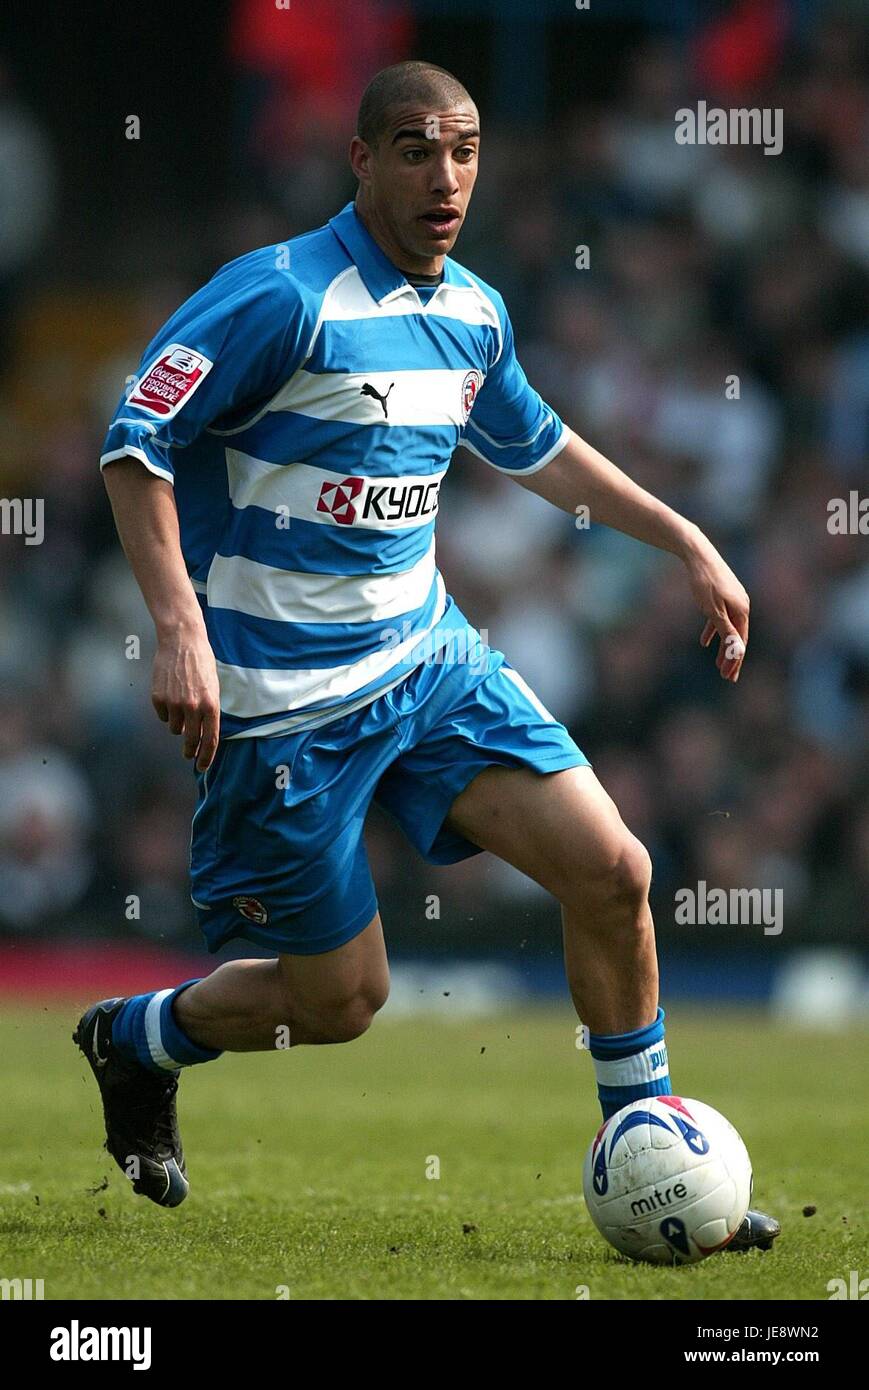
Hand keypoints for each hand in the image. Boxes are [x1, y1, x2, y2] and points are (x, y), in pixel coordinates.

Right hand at [152, 623, 220, 769]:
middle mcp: (193, 708)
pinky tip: (170, 693)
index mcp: (211, 706)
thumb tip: (203, 734)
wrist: (181, 641)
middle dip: (190, 751)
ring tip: (181, 705)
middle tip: (188, 754)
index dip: (207, 757)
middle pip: (191, 740)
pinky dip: (166, 711)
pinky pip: (162, 716)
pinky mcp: (158, 699)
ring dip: (178, 724)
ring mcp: (174, 704)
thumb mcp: (213, 688)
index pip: (210, 740)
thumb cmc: (201, 664)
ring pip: (175, 729)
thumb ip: (209, 711)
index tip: (202, 766)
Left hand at [682, 532, 749, 682]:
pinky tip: (704, 642)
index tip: (729, 677)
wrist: (699, 554)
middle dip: (731, 658)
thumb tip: (737, 650)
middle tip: (727, 677)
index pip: (741, 642)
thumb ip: (725, 630)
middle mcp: (742, 605)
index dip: (735, 661)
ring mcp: (733, 600)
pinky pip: (720, 618)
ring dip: (723, 647)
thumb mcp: (713, 610)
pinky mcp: (724, 595)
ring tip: (716, 663)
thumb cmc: (705, 582)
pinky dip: (714, 630)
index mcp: (742, 610)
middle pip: (737, 637)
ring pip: (729, 629)